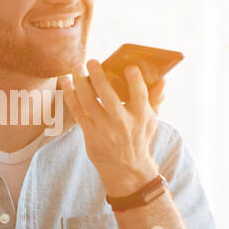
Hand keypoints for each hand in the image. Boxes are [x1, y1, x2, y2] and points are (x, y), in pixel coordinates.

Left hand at [59, 60, 163, 195]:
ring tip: (76, 68)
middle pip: (108, 96)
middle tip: (92, 61)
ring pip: (89, 102)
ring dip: (80, 83)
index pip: (140, 96)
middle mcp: (123, 123)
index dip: (136, 81)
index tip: (130, 67)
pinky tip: (66, 82)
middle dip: (99, 77)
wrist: (126, 167)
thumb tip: (162, 80)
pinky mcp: (91, 135)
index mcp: (141, 116)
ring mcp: (105, 129)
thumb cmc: (138, 137)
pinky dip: (70, 96)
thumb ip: (155, 99)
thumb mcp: (151, 120)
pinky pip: (78, 112)